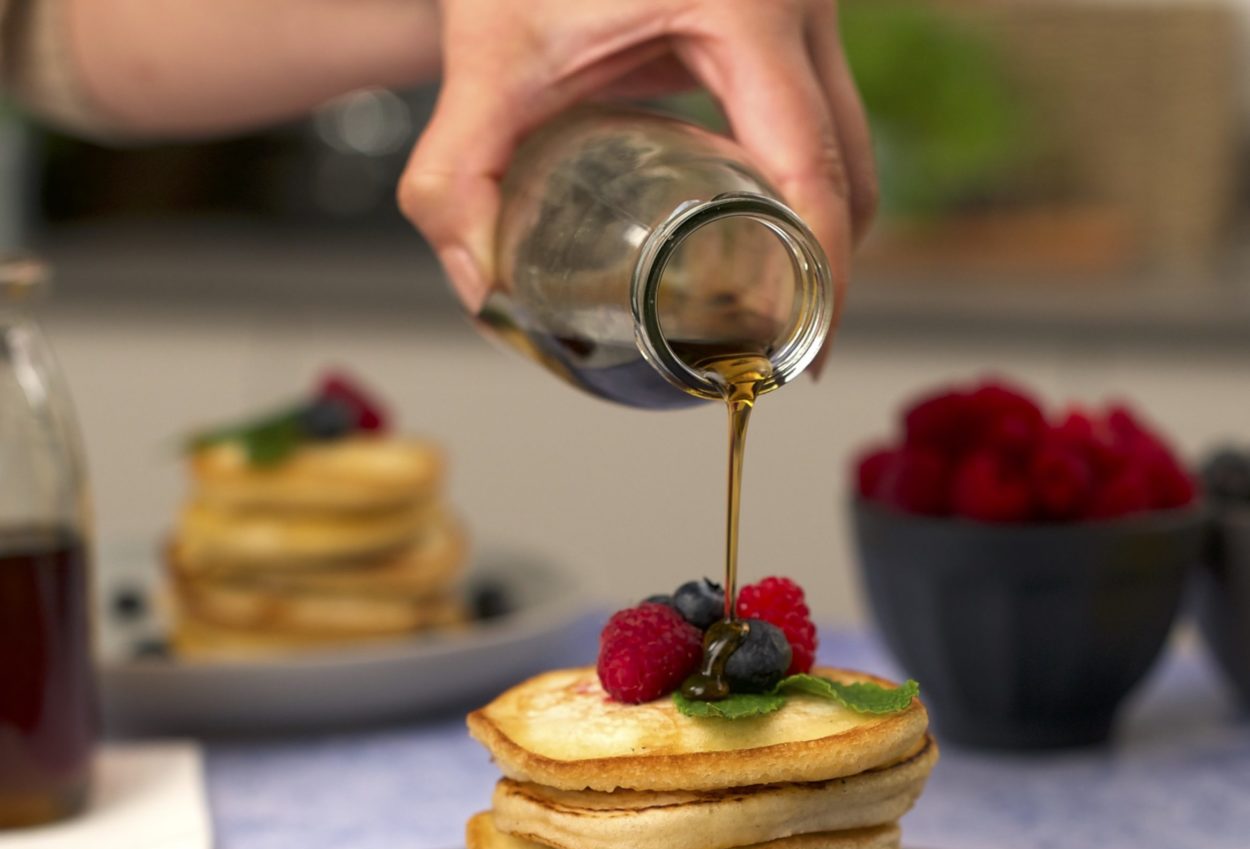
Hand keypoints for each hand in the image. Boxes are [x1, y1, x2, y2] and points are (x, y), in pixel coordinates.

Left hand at [398, 0, 875, 328]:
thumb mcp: (485, 58)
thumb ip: (456, 178)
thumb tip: (482, 292)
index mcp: (747, 10)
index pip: (813, 169)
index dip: (822, 276)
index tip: (806, 352)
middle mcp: (797, 5)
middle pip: (850, 170)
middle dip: (823, 268)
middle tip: (777, 347)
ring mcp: (801, 10)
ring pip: (842, 146)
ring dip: (812, 227)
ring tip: (763, 305)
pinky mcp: (784, 23)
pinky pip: (813, 120)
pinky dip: (792, 184)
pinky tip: (747, 233)